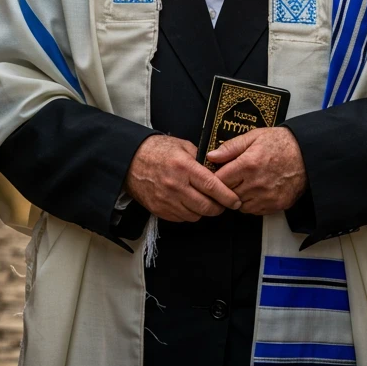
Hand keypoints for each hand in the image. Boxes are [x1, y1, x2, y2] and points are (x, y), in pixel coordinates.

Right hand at [124, 135, 241, 222]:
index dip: (227, 196)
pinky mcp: (159, 210)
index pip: (212, 186)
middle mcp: (176, 186)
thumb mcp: (182, 146)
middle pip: (206, 206)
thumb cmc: (158, 151)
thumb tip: (219, 168)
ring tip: (206, 202)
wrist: (130, 161)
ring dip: (204, 211)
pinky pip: (182, 219)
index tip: (236, 200)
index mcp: (184, 167)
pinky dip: (190, 214)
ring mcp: (167, 200)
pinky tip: (190, 203)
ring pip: (195, 215)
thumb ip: (201, 158)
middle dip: (219, 208)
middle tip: (224, 204)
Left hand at [208, 127, 306, 214]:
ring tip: (245, 184)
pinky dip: (252, 203)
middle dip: (227, 188)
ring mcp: (267, 197)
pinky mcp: (276, 205)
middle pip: (228, 195)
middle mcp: (256, 184)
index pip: (220, 181)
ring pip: (240, 206)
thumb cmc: (280, 143)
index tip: (217, 175)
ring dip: (239, 197)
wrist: (307, 154)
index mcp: (248, 165)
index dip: (216, 178)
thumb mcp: (254, 137)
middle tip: (232, 179)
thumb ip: (230, 147)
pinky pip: (255, 211)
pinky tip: (256, 191)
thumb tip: (211, 156)